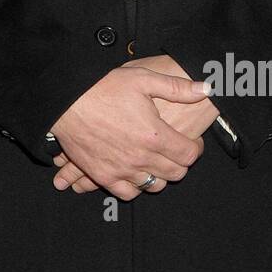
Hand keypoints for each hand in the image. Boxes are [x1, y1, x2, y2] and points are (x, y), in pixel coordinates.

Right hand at [49, 59, 210, 199]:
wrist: (66, 102)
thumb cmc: (103, 88)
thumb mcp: (142, 79)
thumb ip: (176, 87)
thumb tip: (205, 89)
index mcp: (154, 135)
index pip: (189, 154)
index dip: (195, 148)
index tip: (192, 141)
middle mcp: (141, 157)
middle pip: (175, 173)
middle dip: (181, 162)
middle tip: (175, 150)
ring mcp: (121, 169)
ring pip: (154, 185)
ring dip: (160, 174)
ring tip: (156, 160)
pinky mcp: (103, 176)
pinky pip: (128, 192)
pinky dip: (136, 186)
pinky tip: (136, 173)